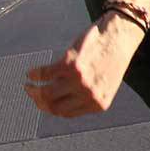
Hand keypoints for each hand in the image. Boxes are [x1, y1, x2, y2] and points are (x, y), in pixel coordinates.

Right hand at [23, 12, 145, 117]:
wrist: (121, 37)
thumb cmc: (111, 59)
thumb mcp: (103, 85)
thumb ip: (86, 95)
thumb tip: (57, 99)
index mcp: (98, 104)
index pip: (65, 113)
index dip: (50, 108)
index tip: (42, 101)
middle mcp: (88, 96)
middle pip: (53, 106)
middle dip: (38, 101)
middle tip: (31, 92)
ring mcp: (79, 81)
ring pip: (47, 93)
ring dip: (33, 90)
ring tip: (29, 84)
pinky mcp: (71, 65)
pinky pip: (45, 73)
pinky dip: (35, 74)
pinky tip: (32, 73)